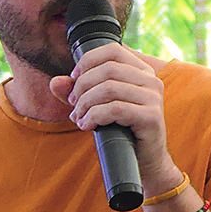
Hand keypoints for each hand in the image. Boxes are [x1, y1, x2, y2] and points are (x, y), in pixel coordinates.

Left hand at [49, 43, 177, 187]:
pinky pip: (115, 109)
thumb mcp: (96, 106)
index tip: (73, 79)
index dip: (88, 61)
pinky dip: (94, 116)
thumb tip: (56, 82)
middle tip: (73, 106)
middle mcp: (151, 80)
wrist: (144, 161)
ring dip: (85, 104)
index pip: (113, 50)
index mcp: (141, 71)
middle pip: (107, 69)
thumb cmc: (121, 130)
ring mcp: (154, 98)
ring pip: (109, 88)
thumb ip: (76, 92)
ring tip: (78, 118)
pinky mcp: (151, 116)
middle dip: (82, 87)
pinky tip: (87, 125)